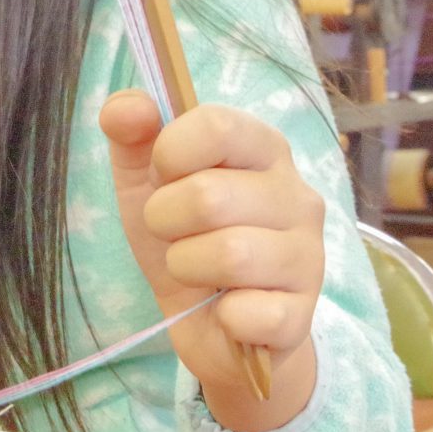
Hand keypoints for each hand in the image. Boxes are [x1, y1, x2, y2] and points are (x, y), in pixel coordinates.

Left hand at [100, 90, 324, 431]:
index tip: (163, 177)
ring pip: (229, 254)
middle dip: (165, 221)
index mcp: (264, 149)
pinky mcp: (302, 315)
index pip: (217, 124)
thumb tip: (123, 107)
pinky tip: (228, 310)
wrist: (210, 325)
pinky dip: (222, 316)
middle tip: (174, 234)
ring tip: (197, 271)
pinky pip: (248, 312)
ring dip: (187, 268)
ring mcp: (309, 257)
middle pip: (209, 196)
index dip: (169, 154)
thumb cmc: (184, 239)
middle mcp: (298, 196)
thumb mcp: (145, 183)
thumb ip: (132, 136)